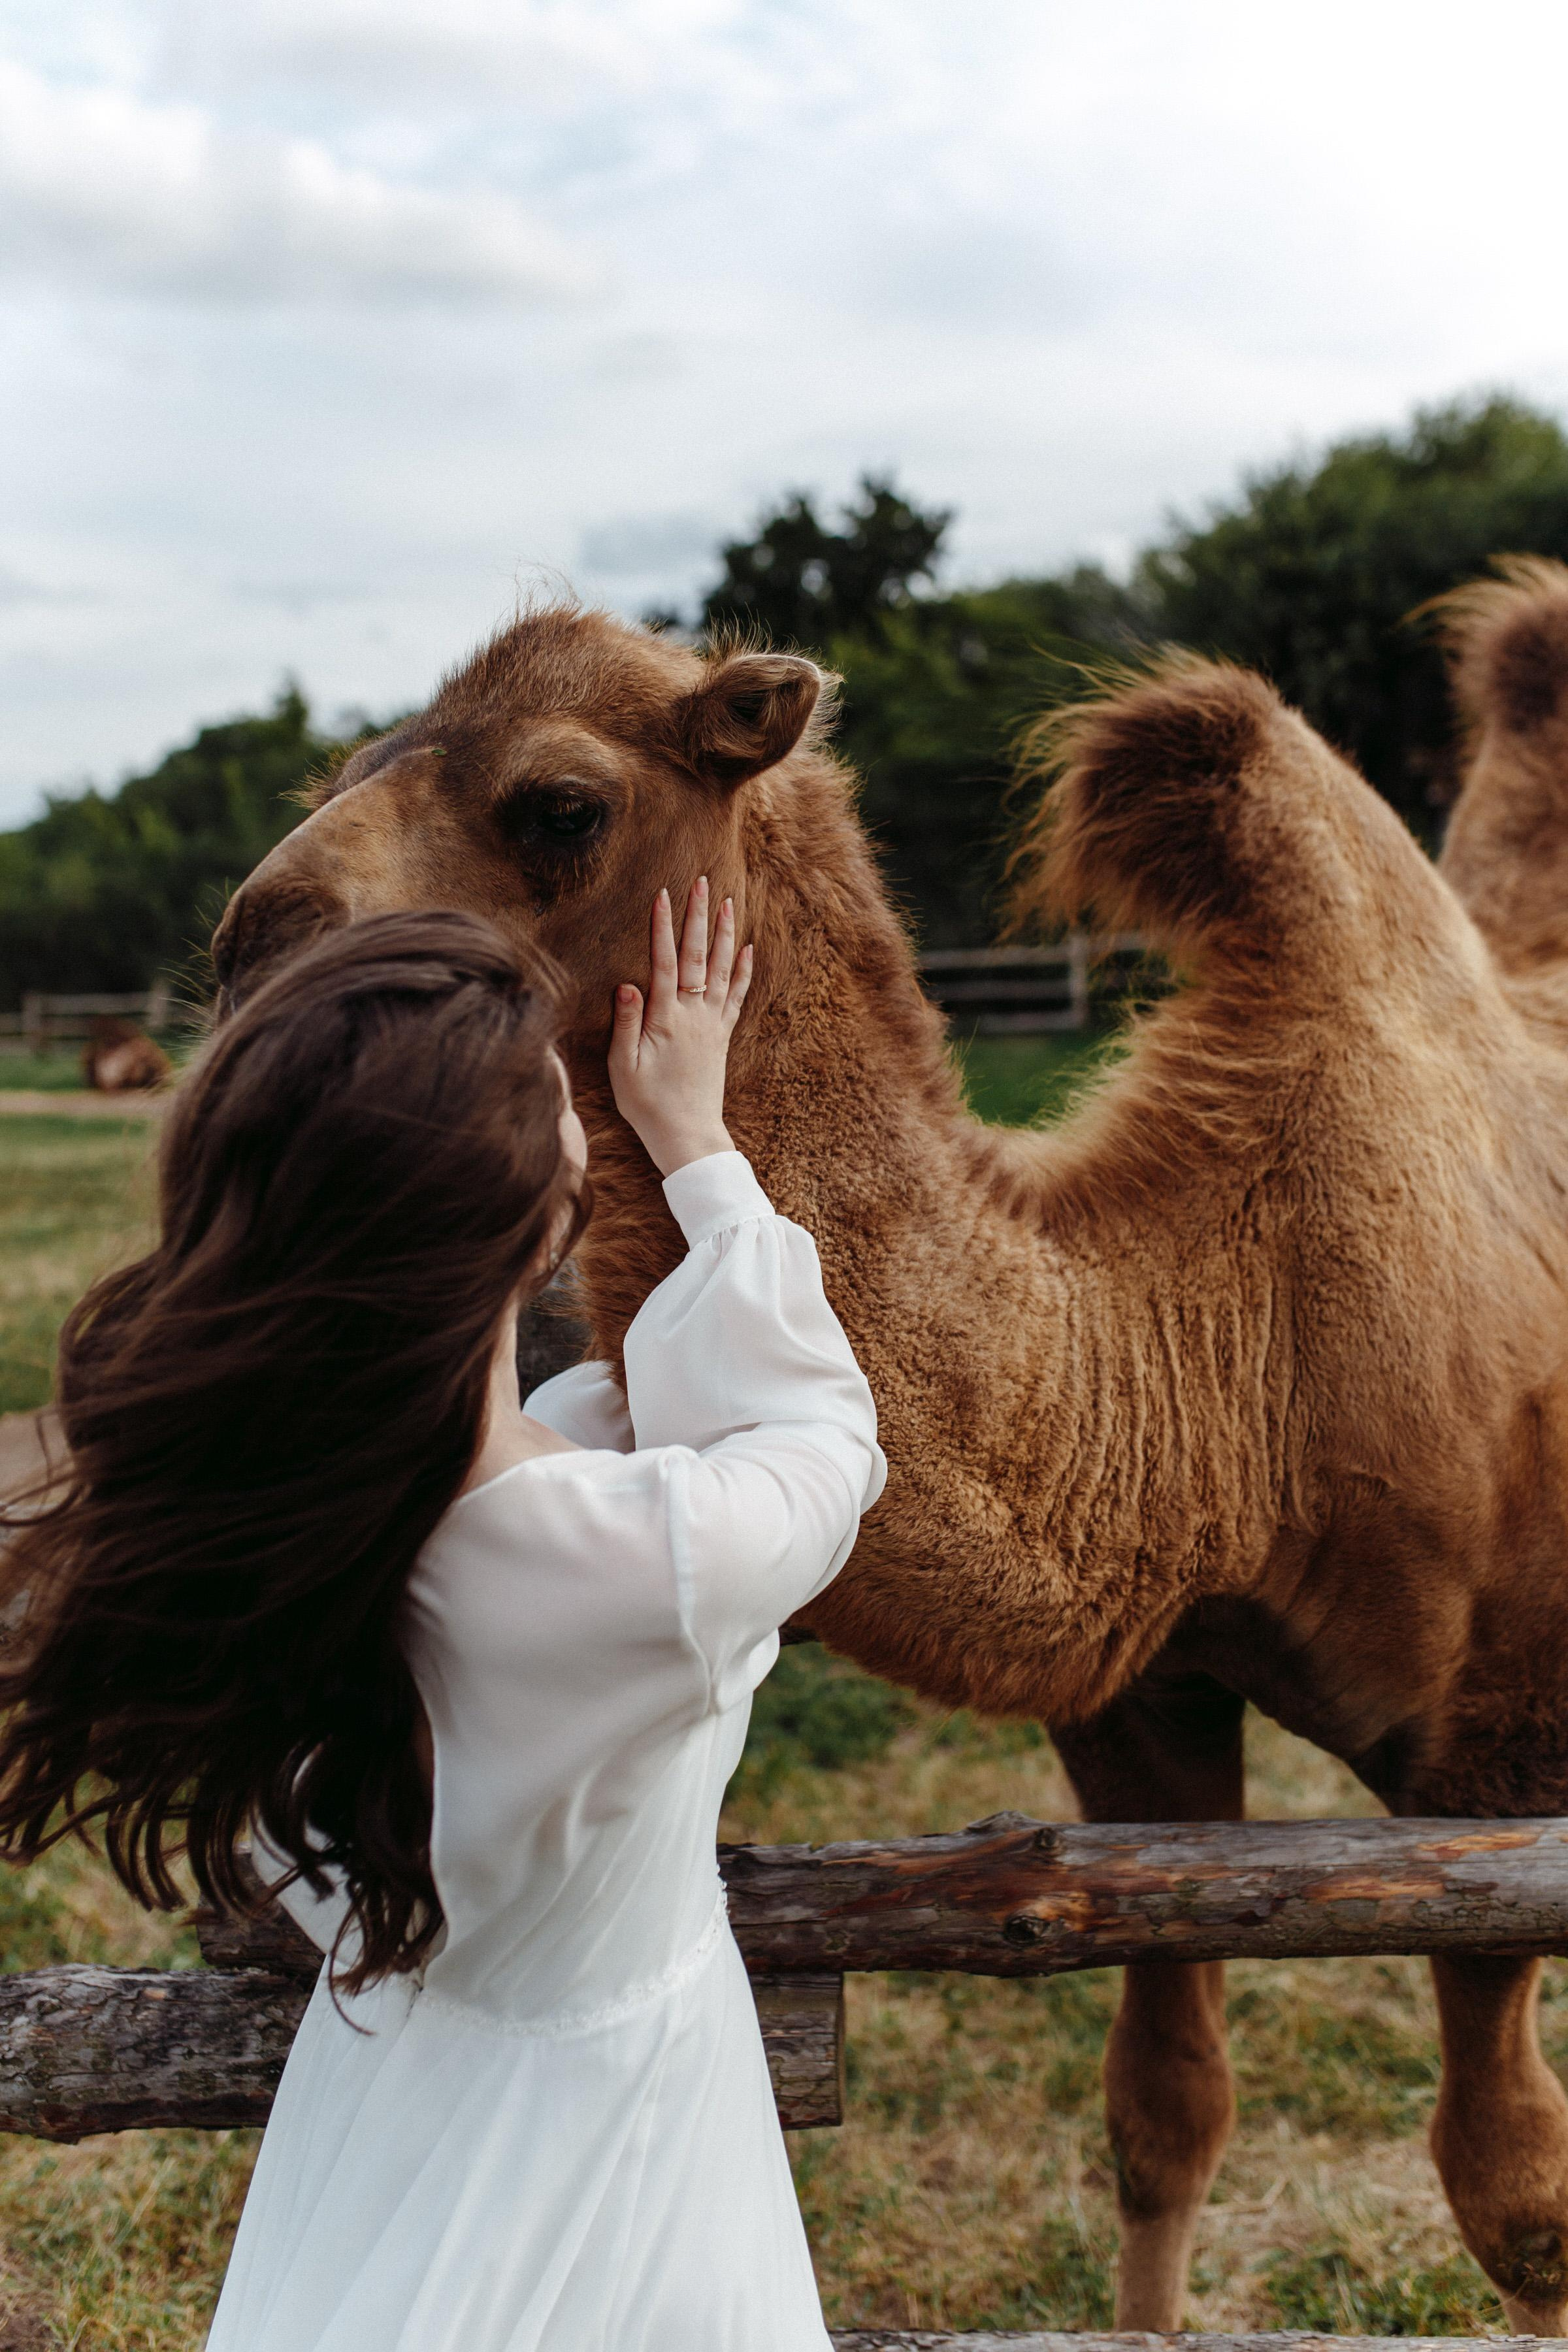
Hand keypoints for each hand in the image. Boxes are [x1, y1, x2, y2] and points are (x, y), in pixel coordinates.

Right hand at [608, 878, 752, 1176]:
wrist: (687, 1136)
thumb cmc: (648, 1106)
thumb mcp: (624, 1068)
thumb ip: (626, 1026)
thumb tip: (627, 985)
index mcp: (666, 1021)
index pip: (665, 964)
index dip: (663, 928)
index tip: (662, 895)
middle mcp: (694, 1016)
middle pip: (698, 957)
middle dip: (698, 917)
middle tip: (701, 882)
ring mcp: (712, 1025)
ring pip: (723, 970)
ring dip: (725, 935)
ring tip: (728, 902)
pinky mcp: (721, 1036)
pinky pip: (737, 996)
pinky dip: (744, 971)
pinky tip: (749, 949)